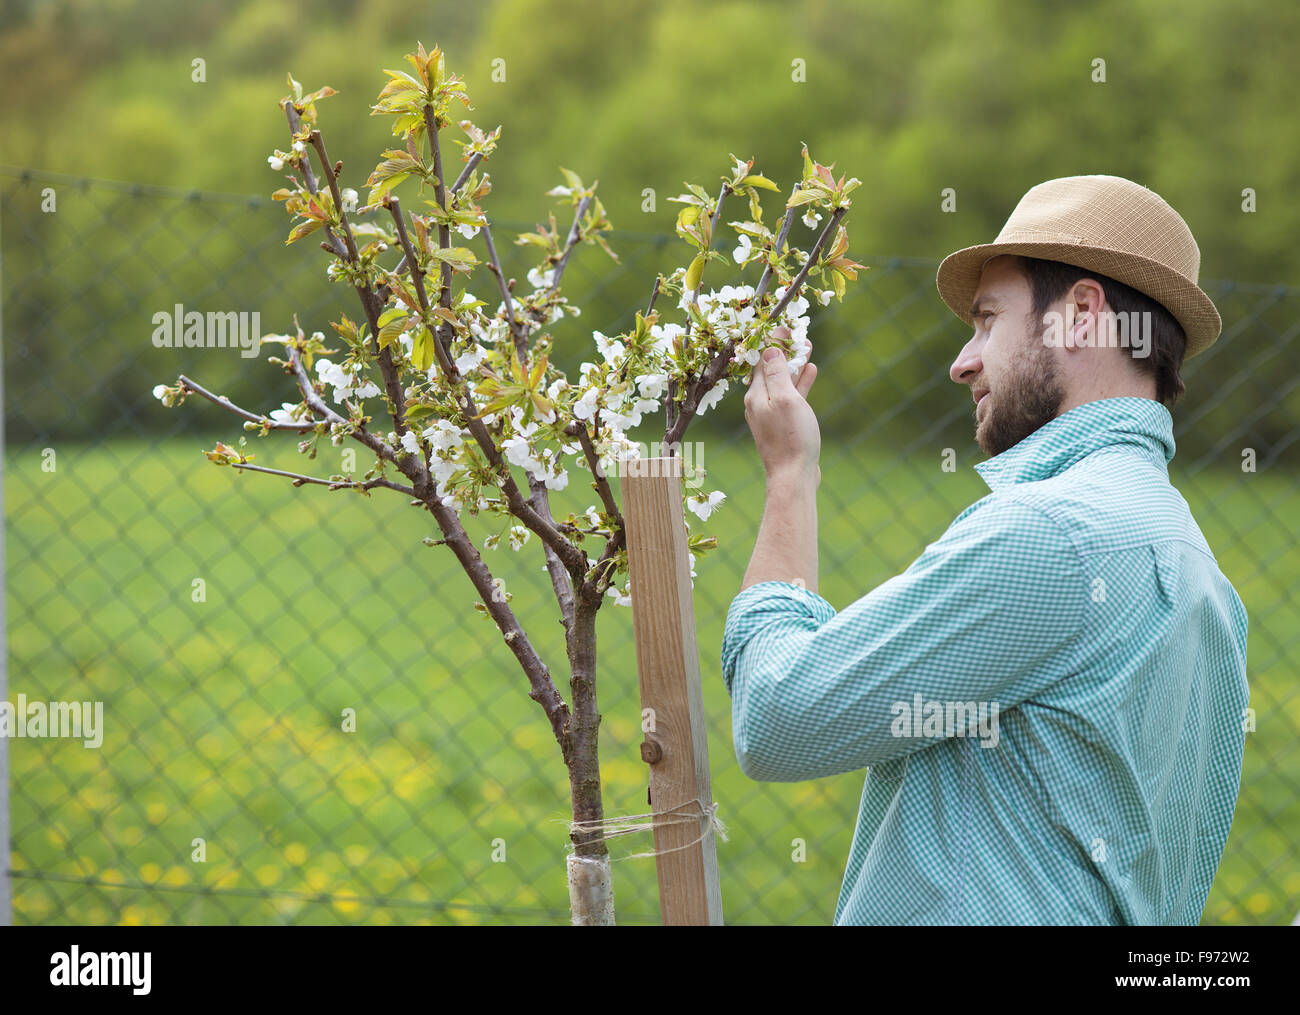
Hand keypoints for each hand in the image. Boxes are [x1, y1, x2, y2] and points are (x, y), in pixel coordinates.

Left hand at [743, 325, 820, 486]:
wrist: (793, 477)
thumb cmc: (791, 439)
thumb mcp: (785, 400)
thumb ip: (777, 374)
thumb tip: (770, 349)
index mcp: (756, 394)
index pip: (762, 359)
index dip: (773, 340)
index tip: (785, 326)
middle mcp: (759, 402)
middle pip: (770, 368)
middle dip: (783, 349)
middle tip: (797, 333)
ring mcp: (770, 414)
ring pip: (782, 381)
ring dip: (793, 363)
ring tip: (807, 347)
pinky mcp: (783, 424)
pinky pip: (790, 396)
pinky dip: (799, 382)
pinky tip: (810, 371)